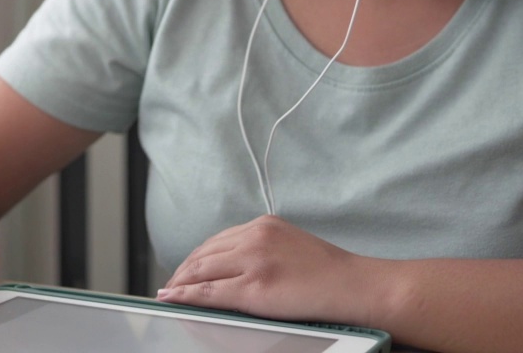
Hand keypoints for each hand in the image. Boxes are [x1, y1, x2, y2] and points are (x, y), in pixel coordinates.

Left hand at [156, 215, 385, 326]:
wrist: (354, 286)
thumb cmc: (330, 274)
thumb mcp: (290, 247)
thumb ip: (261, 249)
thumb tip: (233, 266)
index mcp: (263, 225)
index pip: (217, 240)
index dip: (196, 257)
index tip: (184, 268)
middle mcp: (254, 236)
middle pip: (204, 253)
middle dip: (183, 270)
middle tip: (169, 283)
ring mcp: (253, 260)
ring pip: (201, 270)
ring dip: (179, 282)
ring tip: (168, 292)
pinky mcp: (253, 287)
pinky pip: (208, 291)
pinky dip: (185, 295)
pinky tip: (172, 298)